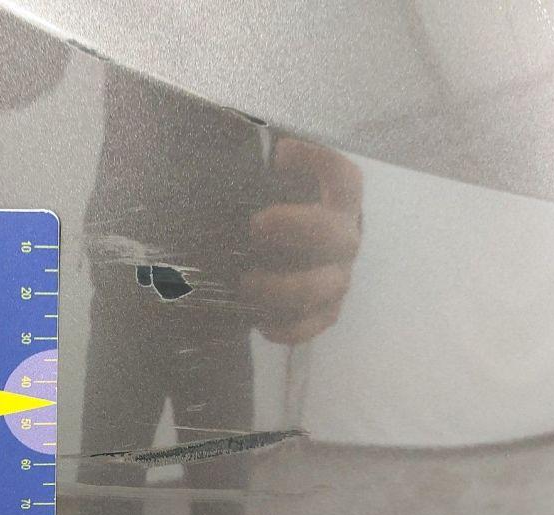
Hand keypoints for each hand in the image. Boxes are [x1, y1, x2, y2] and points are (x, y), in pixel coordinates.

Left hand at [240, 138, 361, 343]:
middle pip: (335, 235)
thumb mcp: (254, 190)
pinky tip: (259, 324)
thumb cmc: (259, 215)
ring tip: (243, 285)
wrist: (265, 263)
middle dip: (297, 228)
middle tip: (256, 225)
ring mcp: (337, 278)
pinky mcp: (324, 313)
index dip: (320, 163)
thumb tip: (210, 146)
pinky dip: (288, 328)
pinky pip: (314, 327)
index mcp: (334, 203)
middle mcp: (343, 240)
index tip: (281, 155)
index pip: (343, 177)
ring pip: (326, 287)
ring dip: (283, 288)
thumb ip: (244, 176)